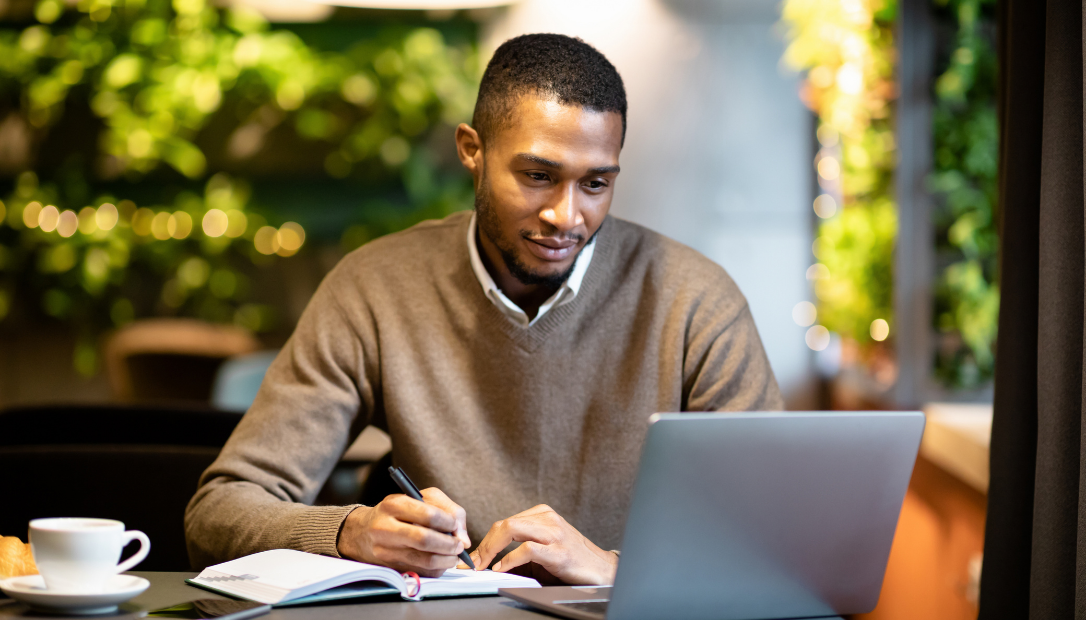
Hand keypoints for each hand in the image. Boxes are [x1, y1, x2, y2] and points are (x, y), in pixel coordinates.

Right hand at [337, 488, 470, 576]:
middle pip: (425, 540)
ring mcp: (385, 551)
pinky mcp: (389, 567)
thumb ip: (446, 510)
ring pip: (424, 560)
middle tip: (459, 545)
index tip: (456, 525)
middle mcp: (385, 527)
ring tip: (454, 555)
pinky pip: (420, 572)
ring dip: (446, 560)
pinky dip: (436, 569)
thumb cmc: (396, 513)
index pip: (428, 514)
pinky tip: (441, 562)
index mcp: (393, 504)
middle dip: (449, 544)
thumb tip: (463, 538)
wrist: (362, 532)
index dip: (448, 522)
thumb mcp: (418, 499)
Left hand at [466, 505, 617, 584]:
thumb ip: (519, 552)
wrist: (602, 570)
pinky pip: (526, 549)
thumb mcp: (542, 551)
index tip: (474, 558)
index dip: (486, 540)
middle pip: (505, 524)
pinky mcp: (558, 551)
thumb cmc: (571, 561)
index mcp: (542, 514)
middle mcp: (547, 518)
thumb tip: (489, 563)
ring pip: (512, 529)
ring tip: (483, 565)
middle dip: (484, 545)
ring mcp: (554, 533)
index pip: (505, 522)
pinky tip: (501, 568)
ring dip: (491, 549)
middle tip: (474, 563)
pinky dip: (509, 559)